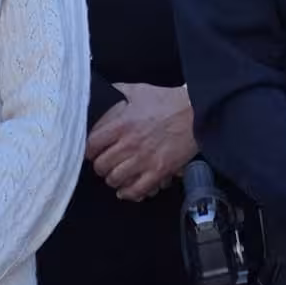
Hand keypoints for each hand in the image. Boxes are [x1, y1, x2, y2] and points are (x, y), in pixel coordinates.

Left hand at [87, 81, 197, 201]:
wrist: (197, 112)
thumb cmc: (169, 101)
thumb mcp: (139, 90)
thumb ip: (119, 91)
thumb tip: (106, 90)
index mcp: (122, 124)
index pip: (92, 145)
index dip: (88, 151)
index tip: (92, 152)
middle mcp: (130, 144)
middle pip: (101, 165)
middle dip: (100, 167)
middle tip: (104, 165)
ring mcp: (144, 159)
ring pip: (115, 179)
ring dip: (113, 179)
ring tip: (115, 176)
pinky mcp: (159, 171)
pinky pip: (137, 190)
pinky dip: (129, 193)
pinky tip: (126, 190)